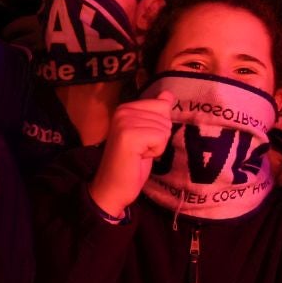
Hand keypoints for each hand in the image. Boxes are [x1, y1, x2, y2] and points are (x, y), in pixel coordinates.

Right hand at [90, 91, 176, 215]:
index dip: (159, 127)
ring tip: (138, 154)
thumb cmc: (131, 164)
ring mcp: (125, 121)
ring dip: (157, 145)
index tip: (142, 141)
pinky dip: (155, 151)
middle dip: (159, 137)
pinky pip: (161, 137)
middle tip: (139, 150)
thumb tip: (168, 94)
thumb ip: (156, 113)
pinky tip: (139, 157)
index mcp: (126, 107)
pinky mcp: (129, 134)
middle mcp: (123, 109)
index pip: (162, 104)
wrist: (113, 188)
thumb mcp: (147, 134)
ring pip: (164, 127)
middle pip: (165, 116)